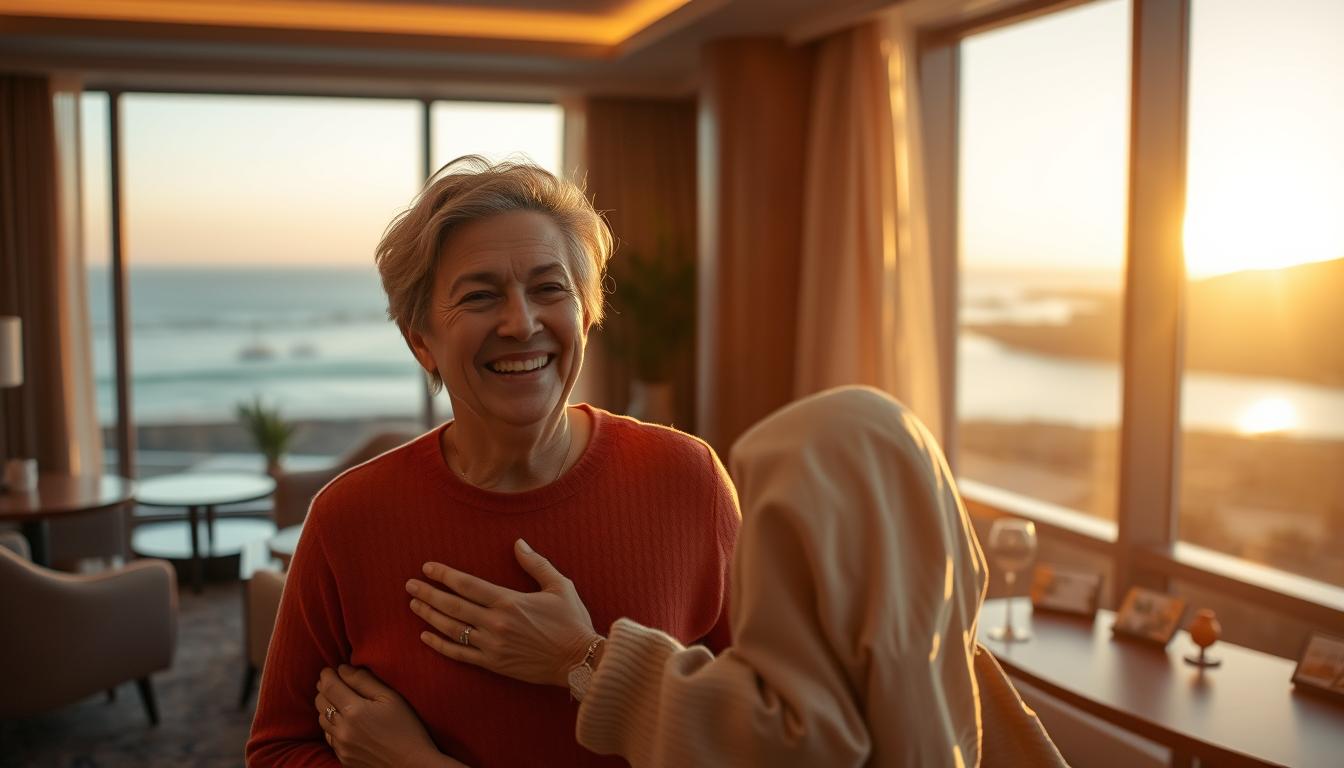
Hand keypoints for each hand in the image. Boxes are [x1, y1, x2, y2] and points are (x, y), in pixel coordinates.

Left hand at [314, 665, 447, 767]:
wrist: (412, 765)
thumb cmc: (407, 728)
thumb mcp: (391, 698)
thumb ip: (365, 680)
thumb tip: (343, 669)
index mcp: (355, 710)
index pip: (329, 687)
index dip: (326, 675)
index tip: (329, 669)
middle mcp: (343, 729)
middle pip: (320, 703)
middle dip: (323, 689)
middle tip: (331, 682)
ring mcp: (341, 746)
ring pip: (321, 720)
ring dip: (325, 707)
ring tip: (336, 700)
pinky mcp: (343, 758)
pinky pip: (329, 737)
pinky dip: (331, 726)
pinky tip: (342, 722)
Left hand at [406, 538, 597, 687]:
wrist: (579, 660)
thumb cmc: (572, 621)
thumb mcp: (559, 586)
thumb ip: (536, 564)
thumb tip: (518, 543)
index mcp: (509, 601)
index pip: (467, 585)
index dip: (444, 575)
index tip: (428, 568)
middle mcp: (496, 623)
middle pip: (452, 606)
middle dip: (428, 594)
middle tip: (410, 586)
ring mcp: (492, 645)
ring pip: (452, 629)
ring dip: (429, 616)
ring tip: (414, 605)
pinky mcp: (494, 664)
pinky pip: (460, 655)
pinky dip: (440, 645)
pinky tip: (426, 636)